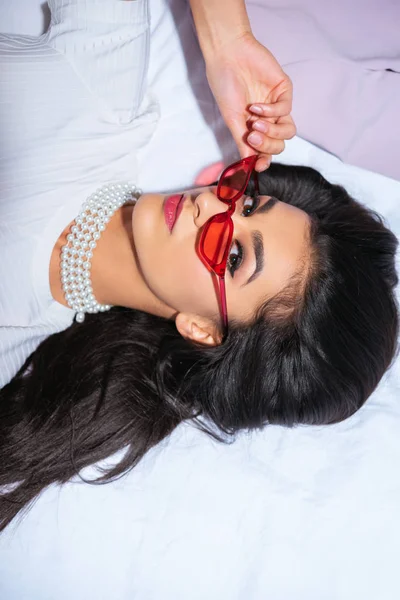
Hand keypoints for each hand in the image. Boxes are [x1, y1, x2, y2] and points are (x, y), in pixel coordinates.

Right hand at [204, 32, 295, 170]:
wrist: (227, 56)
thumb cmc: (225, 85)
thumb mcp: (232, 119)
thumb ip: (242, 142)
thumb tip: (248, 165)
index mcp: (254, 128)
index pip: (266, 151)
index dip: (264, 160)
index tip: (257, 165)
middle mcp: (268, 120)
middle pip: (279, 144)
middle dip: (267, 145)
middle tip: (251, 136)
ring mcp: (277, 106)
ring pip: (288, 131)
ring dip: (272, 131)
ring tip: (255, 123)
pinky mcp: (284, 91)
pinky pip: (285, 110)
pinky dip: (271, 112)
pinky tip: (256, 106)